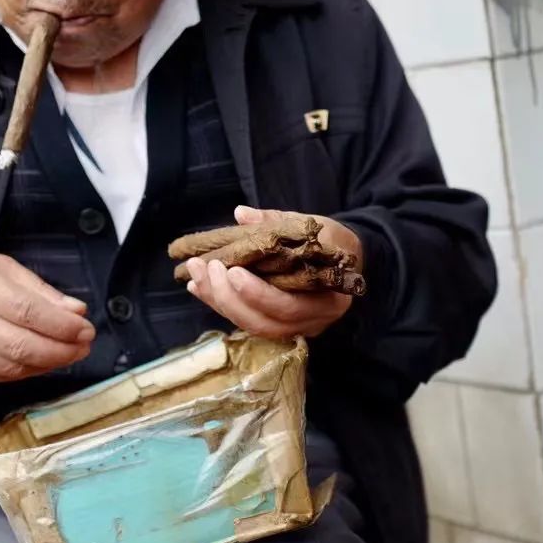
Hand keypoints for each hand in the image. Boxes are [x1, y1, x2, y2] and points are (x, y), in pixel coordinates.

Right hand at [0, 249, 94, 381]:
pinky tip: (43, 362)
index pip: (26, 311)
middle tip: (84, 345)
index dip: (62, 325)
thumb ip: (39, 290)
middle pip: (20, 345)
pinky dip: (27, 371)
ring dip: (48, 364)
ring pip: (12, 365)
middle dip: (61, 350)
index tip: (86, 329)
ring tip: (69, 353)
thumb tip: (76, 312)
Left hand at [185, 206, 362, 340]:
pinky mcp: (276, 324)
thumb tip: (242, 214)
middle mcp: (311, 322)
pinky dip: (219, 302)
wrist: (347, 259)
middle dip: (227, 298)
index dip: (257, 294)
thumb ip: (278, 222)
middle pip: (262, 323)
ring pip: (249, 325)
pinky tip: (198, 285)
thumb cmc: (333, 241)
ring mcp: (292, 328)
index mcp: (328, 300)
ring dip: (217, 300)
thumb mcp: (315, 227)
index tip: (233, 271)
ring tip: (194, 275)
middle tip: (206, 268)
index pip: (289, 307)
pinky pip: (244, 319)